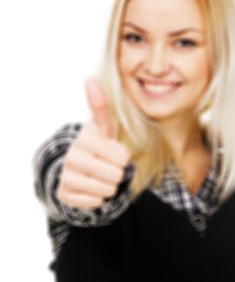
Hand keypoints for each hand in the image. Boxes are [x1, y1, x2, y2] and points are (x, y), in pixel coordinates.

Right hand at [56, 78, 130, 209]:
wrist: (75, 168)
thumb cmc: (98, 145)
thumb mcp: (104, 127)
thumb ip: (102, 107)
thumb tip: (91, 78)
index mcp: (86, 138)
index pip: (121, 156)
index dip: (123, 158)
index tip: (113, 151)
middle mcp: (73, 155)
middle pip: (117, 175)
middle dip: (118, 173)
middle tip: (108, 166)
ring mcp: (66, 174)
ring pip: (108, 189)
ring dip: (109, 186)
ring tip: (100, 176)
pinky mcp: (64, 193)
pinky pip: (96, 202)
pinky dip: (98, 198)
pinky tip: (90, 187)